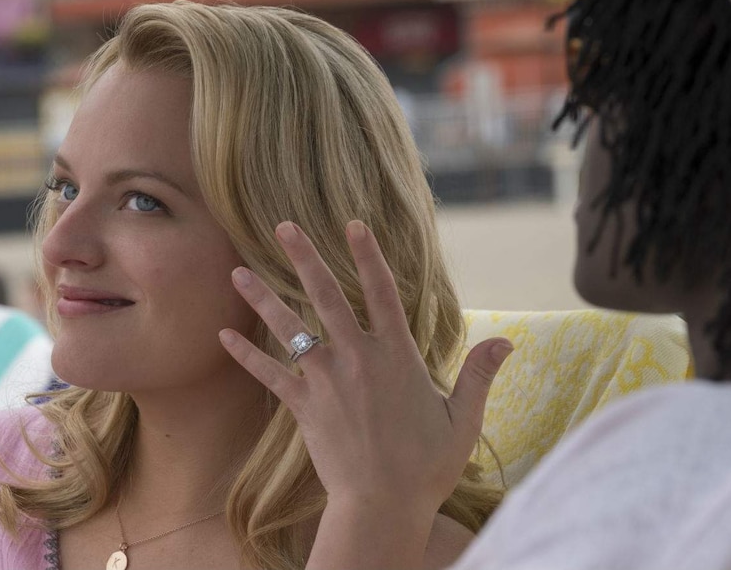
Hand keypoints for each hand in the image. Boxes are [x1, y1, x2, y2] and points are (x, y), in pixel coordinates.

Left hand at [219, 220, 512, 514]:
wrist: (383, 506)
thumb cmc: (427, 465)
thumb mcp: (464, 418)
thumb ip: (480, 374)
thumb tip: (507, 341)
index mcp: (396, 355)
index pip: (381, 291)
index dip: (368, 255)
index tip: (353, 223)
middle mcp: (357, 358)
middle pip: (325, 296)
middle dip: (305, 257)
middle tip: (284, 226)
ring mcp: (326, 381)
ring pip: (289, 329)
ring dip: (262, 298)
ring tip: (237, 271)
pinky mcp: (303, 407)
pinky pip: (269, 374)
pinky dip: (246, 355)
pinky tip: (223, 335)